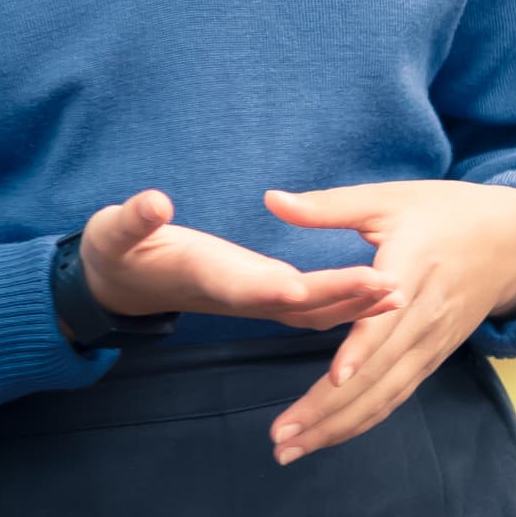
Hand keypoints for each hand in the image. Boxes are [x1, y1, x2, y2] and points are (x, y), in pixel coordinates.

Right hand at [79, 189, 393, 327]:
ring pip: (310, 313)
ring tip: (399, 294)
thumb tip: (153, 203)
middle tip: (393, 287)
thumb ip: (134, 220)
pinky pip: (310, 309)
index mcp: (207, 276)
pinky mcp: (260, 295)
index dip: (290, 289)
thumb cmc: (118, 251)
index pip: (254, 286)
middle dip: (344, 297)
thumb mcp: (116, 231)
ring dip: (354, 307)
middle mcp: (236, 294)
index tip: (313, 286)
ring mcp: (251, 299)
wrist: (118, 285)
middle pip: (297, 304)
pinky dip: (345, 307)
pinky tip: (378, 297)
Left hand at [257, 181, 515, 465]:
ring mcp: (434, 340)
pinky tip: (330, 437)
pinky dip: (365, 419)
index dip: (363, 348)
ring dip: (340, 426)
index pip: (387, 316)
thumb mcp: (390, 199)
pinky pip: (399, 394)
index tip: (336, 377)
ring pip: (388, 392)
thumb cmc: (444, 212)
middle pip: (380, 370)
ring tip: (292, 450)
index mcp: (413, 266)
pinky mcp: (437, 355)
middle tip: (281, 438)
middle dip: (329, 408)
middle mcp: (426, 313)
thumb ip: (328, 206)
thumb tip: (271, 199)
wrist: (513, 240)